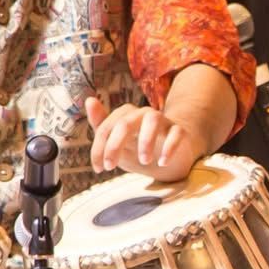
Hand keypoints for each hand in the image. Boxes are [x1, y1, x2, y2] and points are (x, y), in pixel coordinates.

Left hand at [86, 97, 205, 181]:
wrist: (167, 158)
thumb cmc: (137, 148)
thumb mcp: (116, 144)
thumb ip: (101, 125)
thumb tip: (89, 100)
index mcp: (125, 116)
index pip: (107, 127)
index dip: (99, 148)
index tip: (98, 168)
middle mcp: (142, 114)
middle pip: (126, 122)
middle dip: (115, 145)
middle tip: (111, 167)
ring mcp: (163, 122)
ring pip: (153, 119)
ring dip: (146, 140)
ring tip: (144, 161)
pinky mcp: (179, 131)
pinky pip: (176, 133)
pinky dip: (170, 147)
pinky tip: (163, 161)